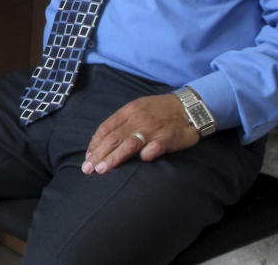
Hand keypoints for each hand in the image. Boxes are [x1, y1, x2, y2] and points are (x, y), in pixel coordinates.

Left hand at [81, 93, 198, 174]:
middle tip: (87, 169)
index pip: (106, 128)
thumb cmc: (160, 110)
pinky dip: (144, 157)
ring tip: (101, 170)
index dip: (95, 144)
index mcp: (129, 111)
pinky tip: (138, 163)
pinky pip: (152, 150)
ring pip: (128, 145)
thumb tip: (103, 141)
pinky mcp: (166, 138)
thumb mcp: (138, 108)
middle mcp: (138, 119)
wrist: (190, 107)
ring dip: (113, 158)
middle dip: (98, 154)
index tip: (88, 157)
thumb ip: (122, 122)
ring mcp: (152, 129)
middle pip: (113, 138)